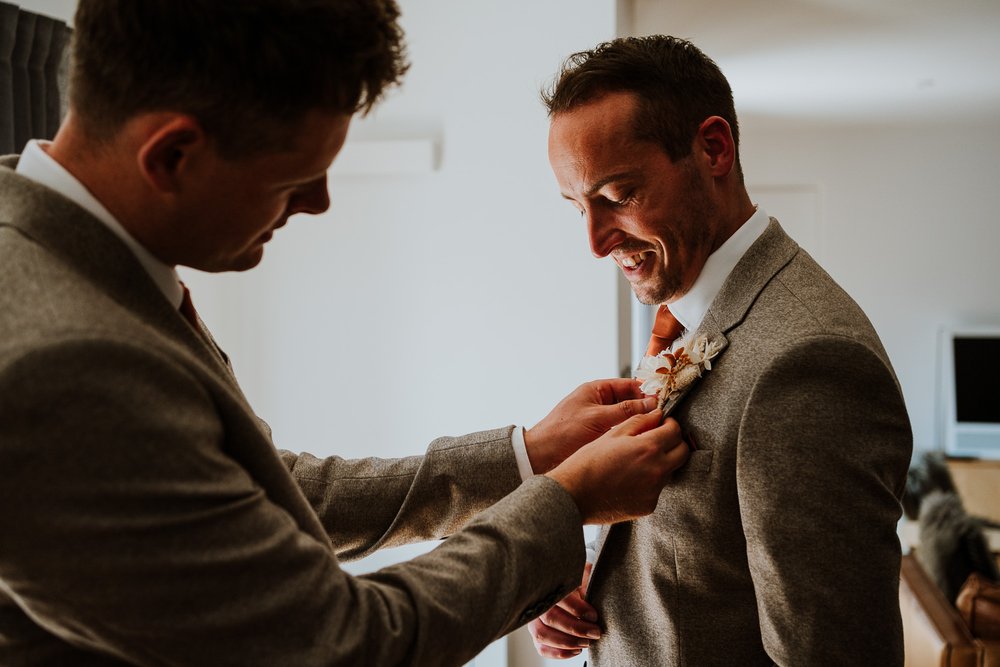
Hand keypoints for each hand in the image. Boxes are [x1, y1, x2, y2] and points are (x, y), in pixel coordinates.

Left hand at [524, 378, 656, 473]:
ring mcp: (601, 419)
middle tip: (667, 417)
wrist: (541, 455)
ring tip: (661, 429)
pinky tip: (645, 441)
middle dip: (647, 408)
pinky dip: (632, 433)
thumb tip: (652, 403)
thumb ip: (626, 410)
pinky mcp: (600, 435)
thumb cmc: (563, 432)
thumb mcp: (597, 418)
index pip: (629, 385)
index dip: (647, 391)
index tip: (665, 400)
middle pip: (631, 401)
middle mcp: (600, 402)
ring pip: (628, 417)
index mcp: (596, 390)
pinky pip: (621, 430)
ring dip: (642, 422)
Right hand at [528, 563, 598, 659]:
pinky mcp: (537, 633)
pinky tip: (576, 650)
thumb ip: (585, 579)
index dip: (577, 609)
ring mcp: (534, 619)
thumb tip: (591, 589)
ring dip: (567, 642)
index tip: (593, 616)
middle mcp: (538, 602)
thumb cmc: (576, 581)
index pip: (559, 599)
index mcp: (550, 585)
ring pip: (542, 635)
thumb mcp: (582, 575)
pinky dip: (559, 653)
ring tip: (586, 642)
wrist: (568, 587)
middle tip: (595, 632)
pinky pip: (542, 648)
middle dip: (576, 629)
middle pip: (550, 619)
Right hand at [546, 410, 688, 524]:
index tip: (662, 424)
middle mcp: (657, 470)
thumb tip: (657, 414)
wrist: (574, 495)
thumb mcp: (612, 435)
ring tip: (638, 461)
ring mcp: (654, 490)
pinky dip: (648, 482)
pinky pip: (656, 489)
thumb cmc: (589, 461)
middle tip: (658, 440)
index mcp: (649, 448)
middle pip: (683, 453)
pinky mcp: (648, 506)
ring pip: (670, 472)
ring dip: (661, 462)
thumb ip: (639, 422)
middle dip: (674, 443)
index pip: (675, 431)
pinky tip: (629, 479)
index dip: (670, 424)